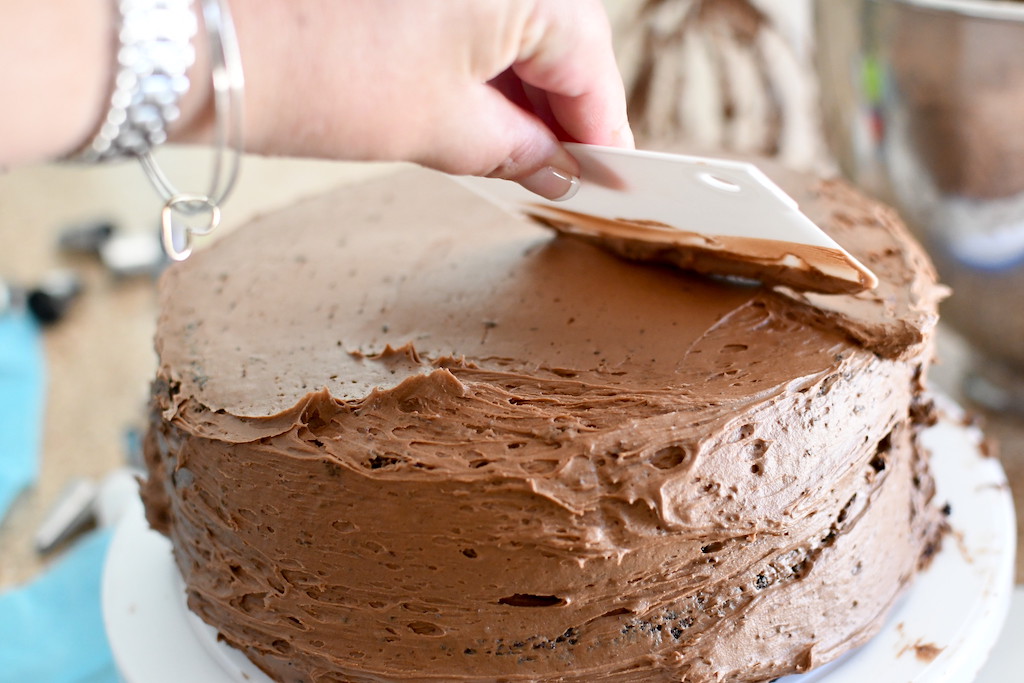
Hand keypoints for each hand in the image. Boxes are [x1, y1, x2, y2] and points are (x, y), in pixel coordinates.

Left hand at [220, 0, 633, 198]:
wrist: (205, 39)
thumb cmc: (327, 74)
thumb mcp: (443, 129)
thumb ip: (519, 151)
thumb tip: (559, 169)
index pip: (591, 65)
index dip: (603, 134)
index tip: (610, 181)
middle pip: (559, 40)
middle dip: (561, 114)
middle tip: (563, 177)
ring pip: (514, 29)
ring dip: (521, 95)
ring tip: (520, 158)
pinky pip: (472, 18)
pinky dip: (482, 68)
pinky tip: (482, 115)